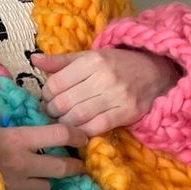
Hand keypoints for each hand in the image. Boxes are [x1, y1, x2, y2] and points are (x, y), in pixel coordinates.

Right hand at [0, 123, 88, 189]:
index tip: (83, 139)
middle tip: (78, 166)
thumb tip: (37, 135)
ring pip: (45, 188)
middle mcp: (23, 163)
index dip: (76, 136)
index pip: (59, 134)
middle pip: (61, 167)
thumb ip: (16, 135)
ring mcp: (16, 186)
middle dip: (73, 166)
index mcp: (18, 139)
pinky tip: (14, 189)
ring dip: (42, 182)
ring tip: (32, 178)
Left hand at [31, 46, 181, 136]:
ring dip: (65, 123)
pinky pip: (97, 127)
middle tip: (53, 113)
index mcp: (92, 60)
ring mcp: (117, 96)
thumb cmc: (118, 64)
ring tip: (63, 122)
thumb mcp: (91, 57)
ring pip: (78, 117)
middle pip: (64, 102)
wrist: (157, 71)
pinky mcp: (127, 112)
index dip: (46, 94)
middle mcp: (104, 77)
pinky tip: (79, 131)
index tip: (48, 98)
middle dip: (53, 111)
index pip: (56, 83)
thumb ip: (62, 61)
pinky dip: (83, 132)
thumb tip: (34, 60)